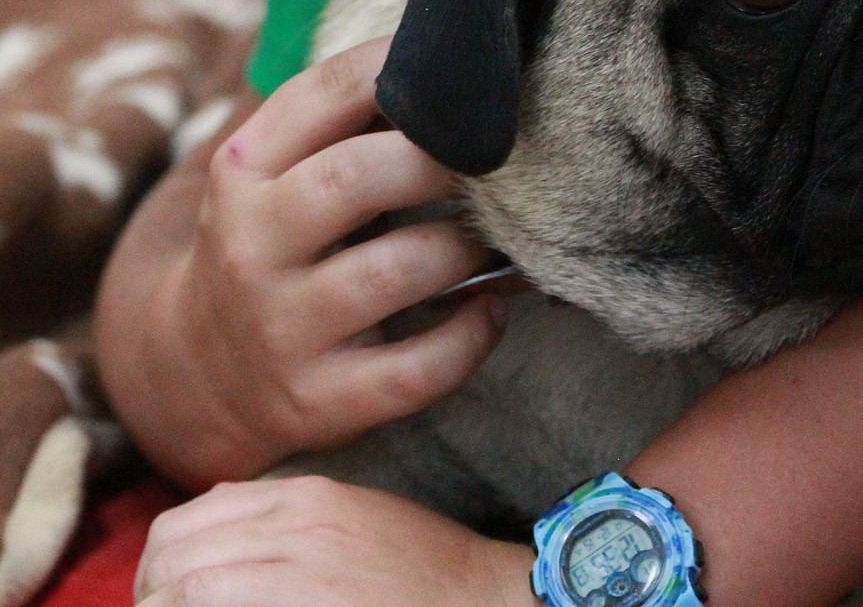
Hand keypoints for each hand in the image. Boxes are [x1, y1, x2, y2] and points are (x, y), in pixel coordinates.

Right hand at [96, 37, 504, 485]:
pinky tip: (491, 307)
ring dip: (465, 247)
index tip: (455, 64)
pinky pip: (414, 370)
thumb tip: (447, 56)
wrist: (193, 373)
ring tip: (497, 234)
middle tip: (493, 157)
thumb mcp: (271, 173)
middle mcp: (252, 246)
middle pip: (354, 178)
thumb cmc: (269, 242)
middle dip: (438, 159)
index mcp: (242, 171)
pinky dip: (470, 336)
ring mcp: (282, 328)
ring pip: (394, 272)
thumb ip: (338, 118)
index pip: (321, 93)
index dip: (397, 68)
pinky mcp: (318, 401)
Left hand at [134, 477, 532, 606]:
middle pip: (171, 552)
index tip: (165, 603)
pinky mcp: (305, 601)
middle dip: (151, 596)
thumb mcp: (348, 526)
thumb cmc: (418, 578)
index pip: (188, 521)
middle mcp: (291, 522)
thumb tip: (213, 563)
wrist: (481, 600)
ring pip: (181, 587)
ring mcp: (297, 568)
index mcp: (299, 498)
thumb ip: (285, 532)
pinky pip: (212, 603)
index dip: (161, 569)